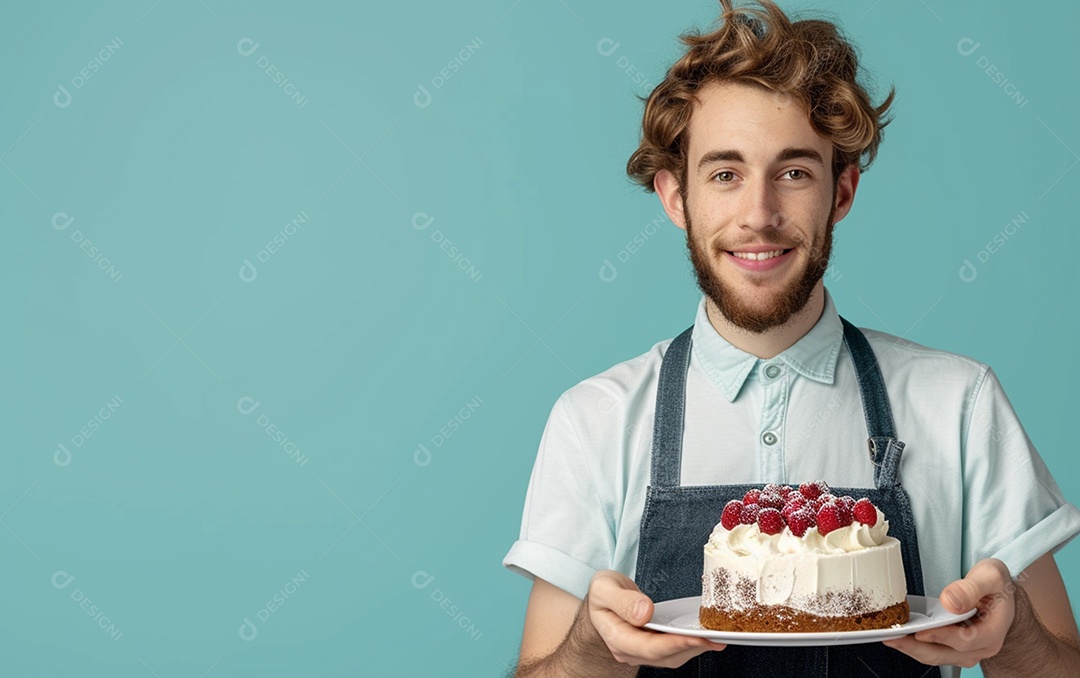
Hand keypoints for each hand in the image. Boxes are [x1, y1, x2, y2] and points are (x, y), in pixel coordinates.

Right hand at [586, 570, 723, 667]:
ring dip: (695, 648)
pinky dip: (690, 644)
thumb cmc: (603, 594)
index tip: (698, 637)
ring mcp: (641, 652)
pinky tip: (704, 635)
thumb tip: (645, 612)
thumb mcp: (604, 588)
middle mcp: (630, 651)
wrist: (602, 600)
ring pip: (672, 657)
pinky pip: (673, 650)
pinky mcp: (652, 647)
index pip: (650, 647)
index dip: (676, 643)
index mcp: (617, 638)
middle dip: (693, 647)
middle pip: (665, 656)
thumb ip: (622, 601)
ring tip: (718, 637)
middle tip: (718, 637)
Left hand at [883, 558, 1014, 668]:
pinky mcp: (954, 646)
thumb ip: (971, 588)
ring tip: (890, 637)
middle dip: (916, 648)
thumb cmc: (996, 584)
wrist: (999, 592)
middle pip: (946, 654)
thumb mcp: (990, 576)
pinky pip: (934, 649)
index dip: (942, 637)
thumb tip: (950, 602)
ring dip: (912, 649)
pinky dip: (916, 644)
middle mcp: (981, 647)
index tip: (920, 631)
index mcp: (993, 632)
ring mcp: (968, 650)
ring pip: (937, 655)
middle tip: (892, 638)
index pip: (966, 640)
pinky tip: (900, 635)